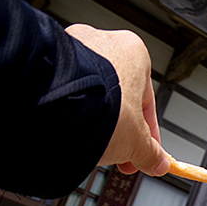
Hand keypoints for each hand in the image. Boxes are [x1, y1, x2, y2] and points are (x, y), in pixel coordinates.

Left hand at [65, 24, 168, 176]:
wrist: (58, 102)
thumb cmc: (100, 106)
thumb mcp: (137, 141)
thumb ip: (150, 152)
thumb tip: (156, 162)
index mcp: (134, 53)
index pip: (147, 103)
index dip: (147, 136)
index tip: (143, 152)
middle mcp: (103, 43)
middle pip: (118, 98)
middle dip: (120, 130)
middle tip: (119, 155)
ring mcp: (73, 49)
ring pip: (92, 96)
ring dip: (96, 122)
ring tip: (93, 145)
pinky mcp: (49, 62)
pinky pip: (68, 91)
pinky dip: (72, 112)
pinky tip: (72, 131)